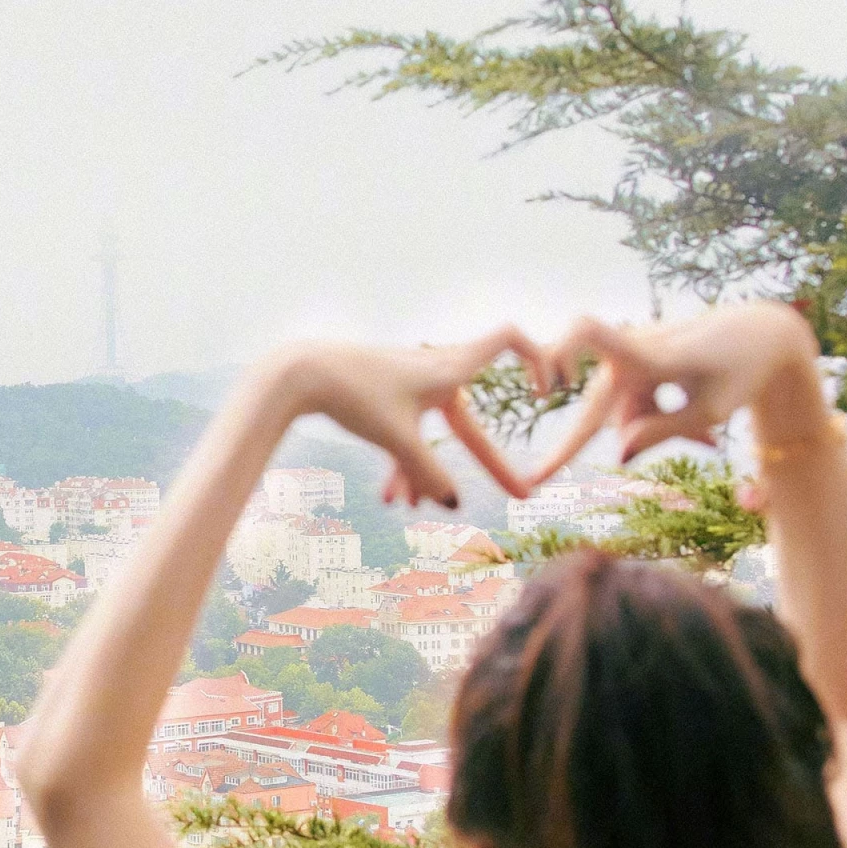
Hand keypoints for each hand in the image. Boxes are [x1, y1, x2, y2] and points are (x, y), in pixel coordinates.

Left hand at [276, 331, 548, 510]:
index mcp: (447, 369)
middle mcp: (434, 372)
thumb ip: (427, 473)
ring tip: (413, 507)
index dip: (537, 356)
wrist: (298, 374)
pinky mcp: (385, 397)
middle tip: (523, 494)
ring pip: (432, 436)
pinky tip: (390, 498)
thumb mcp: (396, 439)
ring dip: (425, 471)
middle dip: (491, 462)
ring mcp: (409, 386)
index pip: (508, 340)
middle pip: (470, 424)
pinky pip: (407, 434)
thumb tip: (453, 505)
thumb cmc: (352, 395)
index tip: (547, 389)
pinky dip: (402, 462)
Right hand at [530, 303, 827, 471]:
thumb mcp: (710, 412)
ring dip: (655, 428)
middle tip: (536, 480)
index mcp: (649, 355)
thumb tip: (618, 454)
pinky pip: (638, 400)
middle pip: (600, 408)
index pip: (589, 333)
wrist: (764, 335)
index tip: (542, 385)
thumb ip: (662, 432)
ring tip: (710, 443)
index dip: (558, 352)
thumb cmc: (742, 372)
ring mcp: (635, 354)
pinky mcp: (643, 360)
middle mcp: (632, 349)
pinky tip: (704, 436)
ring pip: (624, 409)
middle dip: (624, 440)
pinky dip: (662, 417)